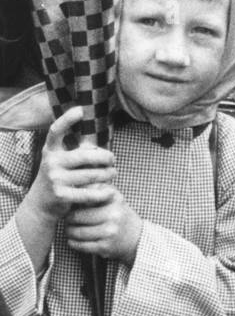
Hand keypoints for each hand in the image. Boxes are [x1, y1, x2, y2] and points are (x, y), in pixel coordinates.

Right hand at [24, 107, 115, 223]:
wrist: (39, 205)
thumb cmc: (57, 177)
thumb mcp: (59, 160)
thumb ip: (75, 150)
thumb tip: (98, 132)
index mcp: (50, 150)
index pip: (55, 131)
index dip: (67, 119)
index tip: (81, 110)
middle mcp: (51, 162)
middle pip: (84, 155)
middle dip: (104, 157)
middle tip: (113, 159)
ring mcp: (54, 179)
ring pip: (89, 174)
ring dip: (106, 174)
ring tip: (113, 173)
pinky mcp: (60, 196)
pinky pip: (87, 193)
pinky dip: (101, 193)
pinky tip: (110, 191)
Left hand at [65, 190, 142, 265]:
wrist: (134, 236)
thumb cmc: (116, 213)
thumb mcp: (111, 196)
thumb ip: (95, 188)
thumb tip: (73, 185)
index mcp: (114, 198)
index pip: (84, 197)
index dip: (73, 201)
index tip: (70, 204)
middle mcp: (114, 214)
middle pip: (77, 216)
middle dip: (68, 218)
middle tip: (67, 219)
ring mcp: (110, 232)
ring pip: (77, 232)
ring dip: (69, 231)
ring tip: (69, 229)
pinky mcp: (105, 247)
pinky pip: (81, 245)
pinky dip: (73, 242)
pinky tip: (72, 239)